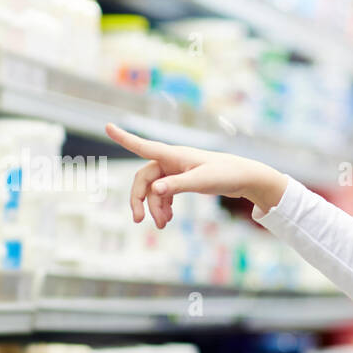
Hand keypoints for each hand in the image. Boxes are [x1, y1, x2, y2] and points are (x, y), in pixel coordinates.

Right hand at [104, 122, 288, 227]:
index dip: (124, 139)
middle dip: (139, 199)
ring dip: (155, 207)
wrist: (245, 178)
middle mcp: (171, 161)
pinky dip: (164, 205)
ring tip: (162, 225)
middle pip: (144, 179)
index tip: (108, 126)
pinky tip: (167, 218)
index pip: (143, 146)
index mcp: (173, 155)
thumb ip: (176, 185)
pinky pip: (164, 193)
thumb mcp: (201, 181)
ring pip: (154, 189)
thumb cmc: (225, 174)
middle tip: (138, 220)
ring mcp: (176, 170)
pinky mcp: (183, 180)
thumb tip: (154, 191)